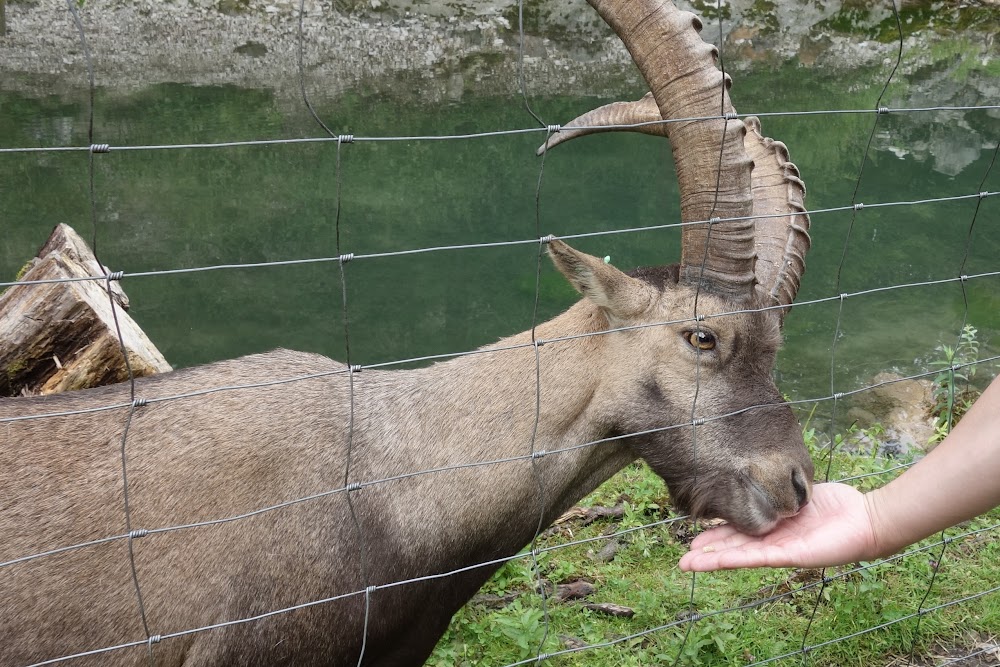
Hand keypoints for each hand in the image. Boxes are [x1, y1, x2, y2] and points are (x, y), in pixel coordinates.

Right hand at [678, 483, 878, 570]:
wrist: (867, 518)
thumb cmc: (838, 505)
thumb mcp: (799, 493)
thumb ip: (778, 492)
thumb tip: (756, 477)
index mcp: (774, 527)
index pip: (738, 532)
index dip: (715, 536)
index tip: (694, 537)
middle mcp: (774, 541)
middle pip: (734, 548)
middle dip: (707, 553)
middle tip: (683, 559)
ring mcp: (781, 551)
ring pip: (740, 556)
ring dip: (713, 560)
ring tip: (688, 564)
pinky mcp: (791, 556)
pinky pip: (757, 557)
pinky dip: (735, 558)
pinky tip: (715, 560)